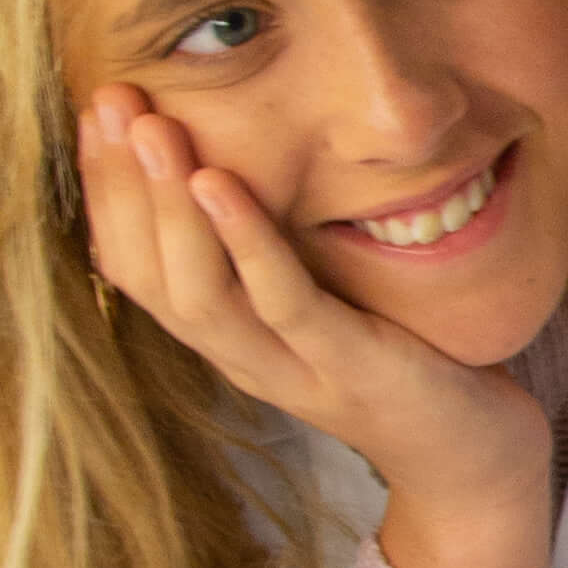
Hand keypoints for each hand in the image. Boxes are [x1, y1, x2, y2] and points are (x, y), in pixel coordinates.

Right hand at [76, 86, 552, 567]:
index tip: (95, 112)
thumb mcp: (321, 300)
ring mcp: (292, 369)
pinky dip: (244, 241)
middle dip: (122, 185)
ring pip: (199, 294)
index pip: (137, 267)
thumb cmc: (401, 363)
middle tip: (108, 104)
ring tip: (153, 131)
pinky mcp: (348, 367)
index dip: (108, 191)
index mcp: (227, 339)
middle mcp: (242, 359)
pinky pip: (281, 301)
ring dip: (167, 209)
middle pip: (152, 276)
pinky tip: (219, 183)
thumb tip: (235, 160)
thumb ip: (274, 250)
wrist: (471, 462)